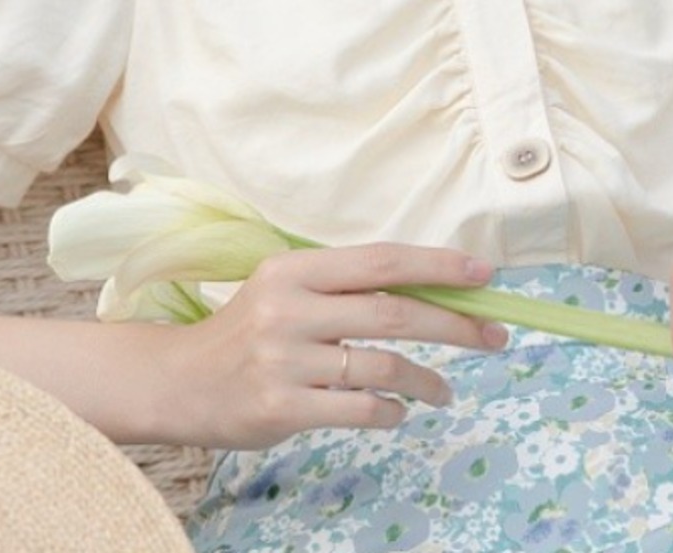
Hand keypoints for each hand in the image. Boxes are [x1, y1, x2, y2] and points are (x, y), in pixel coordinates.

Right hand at [153, 242, 507, 448]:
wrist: (178, 381)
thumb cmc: (247, 331)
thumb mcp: (287, 289)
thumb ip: (345, 287)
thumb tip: (430, 288)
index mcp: (295, 269)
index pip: (381, 259)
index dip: (438, 264)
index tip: (483, 274)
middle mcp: (290, 308)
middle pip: (393, 310)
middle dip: (454, 323)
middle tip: (493, 336)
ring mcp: (284, 360)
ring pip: (382, 365)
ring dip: (427, 379)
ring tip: (446, 391)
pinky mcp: (281, 408)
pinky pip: (358, 409)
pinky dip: (390, 411)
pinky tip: (399, 412)